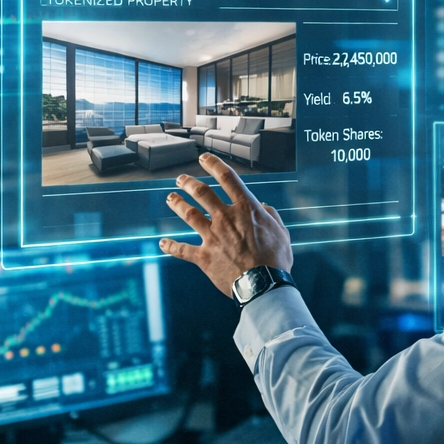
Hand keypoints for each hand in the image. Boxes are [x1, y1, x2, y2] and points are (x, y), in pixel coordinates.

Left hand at [160, 153, 292, 295]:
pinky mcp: (204, 257)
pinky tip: (162, 243)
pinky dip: (171, 246)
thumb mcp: (281, 232)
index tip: (204, 158)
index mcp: (245, 209)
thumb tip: (265, 208)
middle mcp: (225, 218)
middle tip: (182, 179)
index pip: (227, 178)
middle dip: (189, 182)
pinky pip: (182, 250)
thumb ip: (272, 216)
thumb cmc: (275, 260)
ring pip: (189, 214)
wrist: (263, 284)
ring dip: (178, 204)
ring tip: (170, 198)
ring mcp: (212, 236)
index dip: (214, 164)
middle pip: (202, 192)